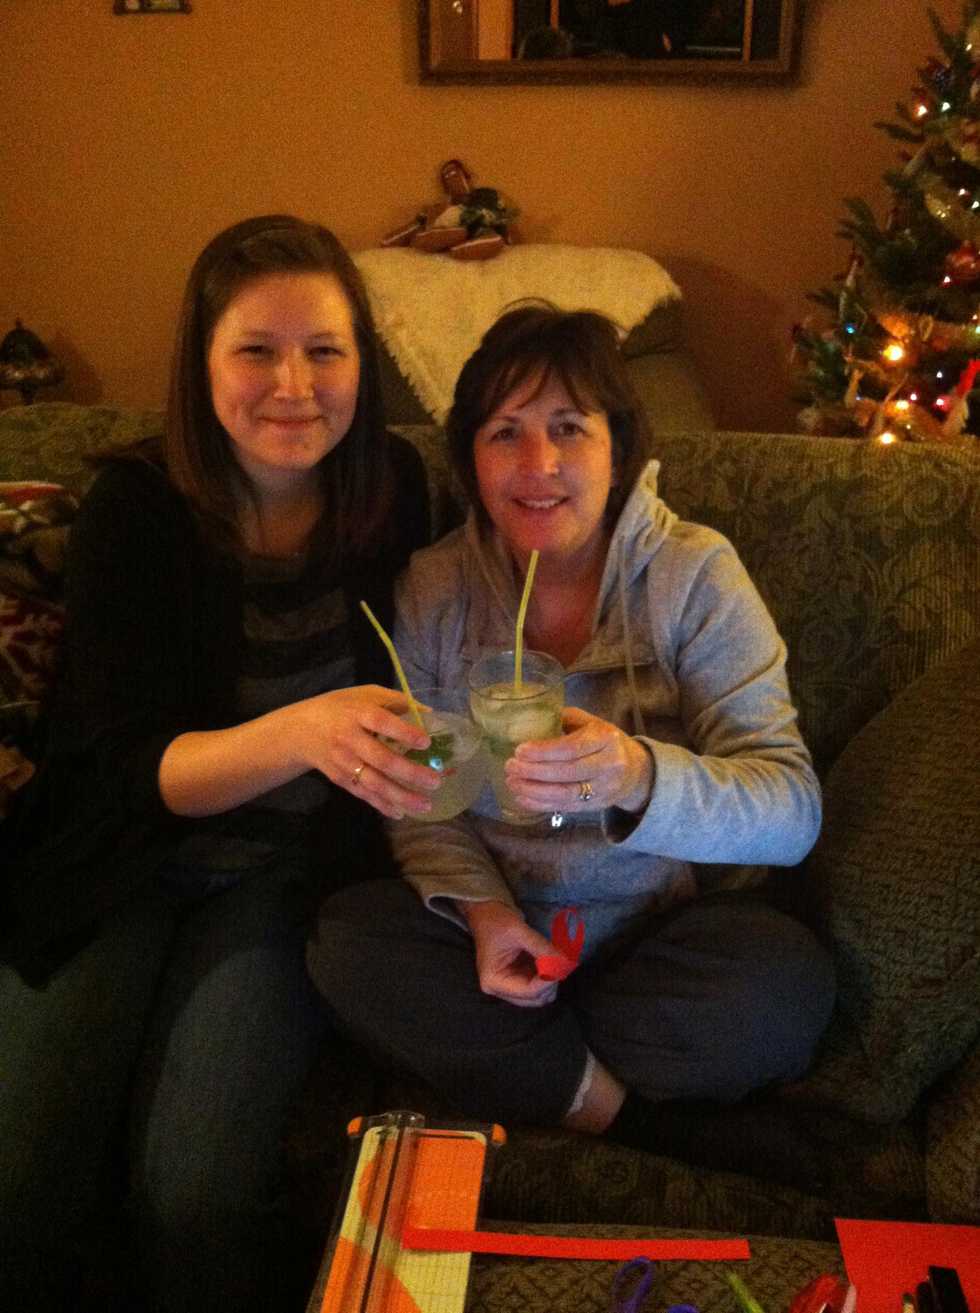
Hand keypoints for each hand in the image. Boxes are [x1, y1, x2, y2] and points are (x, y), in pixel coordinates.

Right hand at [289, 685, 442, 820]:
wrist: (301, 730)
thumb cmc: (340, 708)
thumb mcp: (364, 694)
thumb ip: (396, 700)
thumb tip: (429, 712)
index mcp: (357, 713)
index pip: (381, 722)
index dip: (403, 733)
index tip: (426, 742)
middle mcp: (349, 739)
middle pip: (381, 759)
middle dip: (410, 773)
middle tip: (436, 781)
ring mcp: (344, 762)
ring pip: (374, 783)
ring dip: (401, 797)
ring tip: (426, 805)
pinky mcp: (340, 779)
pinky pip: (363, 794)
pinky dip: (382, 805)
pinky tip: (401, 813)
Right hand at [461, 901, 558, 1007]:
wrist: (486, 912)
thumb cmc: (496, 921)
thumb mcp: (519, 931)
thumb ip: (542, 948)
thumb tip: (564, 962)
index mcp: (494, 981)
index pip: (528, 991)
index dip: (548, 980)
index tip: (563, 964)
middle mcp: (499, 989)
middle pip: (534, 999)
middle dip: (550, 982)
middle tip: (561, 962)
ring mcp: (508, 985)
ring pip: (538, 995)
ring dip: (550, 980)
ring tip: (555, 959)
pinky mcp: (516, 979)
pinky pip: (537, 985)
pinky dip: (547, 976)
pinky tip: (550, 960)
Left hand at [504, 706, 653, 815]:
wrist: (636, 771)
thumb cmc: (605, 741)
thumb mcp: (592, 723)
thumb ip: (565, 719)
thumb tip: (529, 719)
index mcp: (606, 738)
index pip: (572, 748)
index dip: (544, 751)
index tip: (520, 750)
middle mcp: (609, 765)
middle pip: (567, 772)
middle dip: (534, 772)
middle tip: (510, 767)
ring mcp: (604, 789)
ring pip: (565, 794)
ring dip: (534, 790)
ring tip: (512, 783)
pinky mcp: (597, 806)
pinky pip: (565, 807)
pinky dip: (541, 804)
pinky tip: (522, 797)